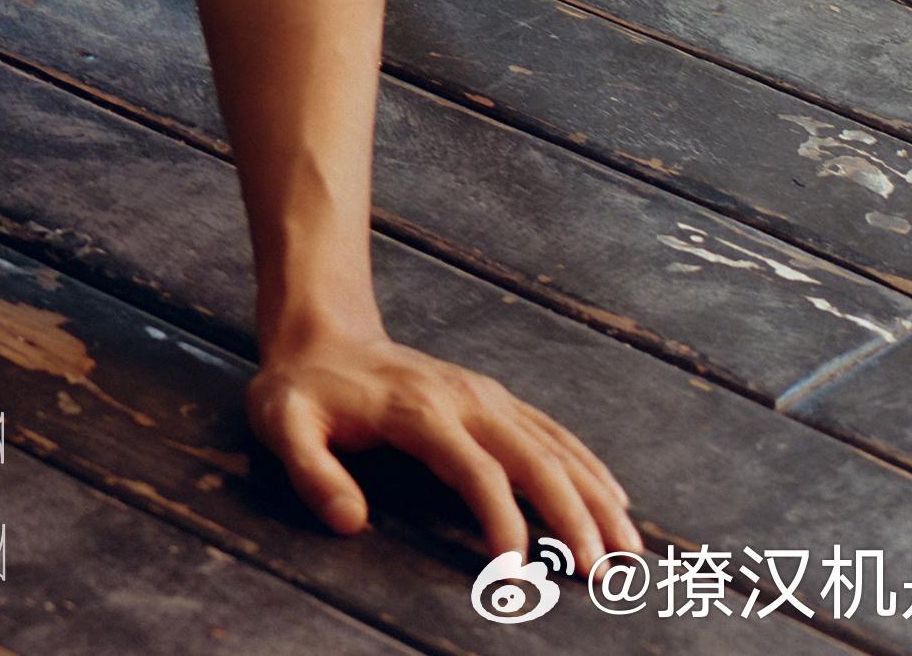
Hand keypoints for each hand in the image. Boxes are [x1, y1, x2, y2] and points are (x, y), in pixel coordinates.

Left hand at [247, 324, 643, 577]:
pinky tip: (616, 500)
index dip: (501, 523)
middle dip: (573, 518)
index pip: (475, 472)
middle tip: (603, 574)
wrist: (320, 333)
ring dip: (595, 498)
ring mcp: (485, 396)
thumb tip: (350, 523)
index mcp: (419, 411)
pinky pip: (553, 432)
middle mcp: (465, 399)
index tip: (517, 577)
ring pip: (555, 447)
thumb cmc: (300, 389)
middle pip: (534, 460)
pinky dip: (589, 467)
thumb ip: (312, 472)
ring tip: (630, 553)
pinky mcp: (494, 398)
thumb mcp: (281, 424)